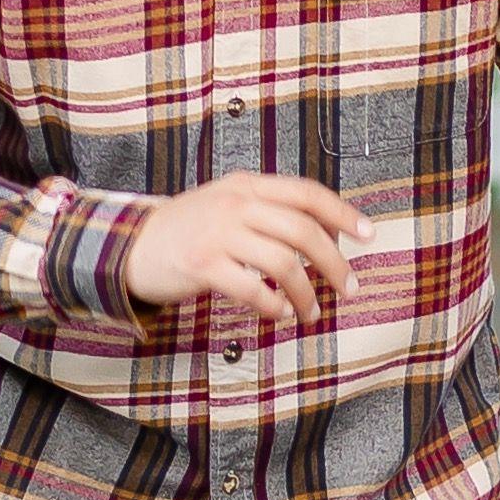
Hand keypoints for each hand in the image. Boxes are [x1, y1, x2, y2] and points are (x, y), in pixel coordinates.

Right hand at [117, 169, 367, 325]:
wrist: (131, 245)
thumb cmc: (189, 229)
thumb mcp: (228, 204)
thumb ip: (268, 212)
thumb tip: (324, 238)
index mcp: (248, 185)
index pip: (306, 193)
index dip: (342, 214)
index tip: (368, 235)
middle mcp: (235, 204)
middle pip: (303, 231)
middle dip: (334, 264)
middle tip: (348, 289)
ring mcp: (217, 233)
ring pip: (283, 264)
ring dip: (306, 294)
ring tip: (312, 313)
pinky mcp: (202, 265)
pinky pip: (252, 289)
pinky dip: (274, 305)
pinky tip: (280, 314)